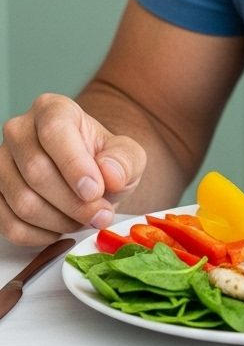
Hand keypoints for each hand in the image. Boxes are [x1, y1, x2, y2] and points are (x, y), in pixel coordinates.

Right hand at [0, 94, 146, 246]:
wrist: (88, 177)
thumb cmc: (103, 161)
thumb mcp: (128, 156)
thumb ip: (125, 160)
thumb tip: (109, 174)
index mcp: (52, 109)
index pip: (53, 131)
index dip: (74, 165)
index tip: (95, 191)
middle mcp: (19, 130)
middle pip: (36, 171)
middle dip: (73, 203)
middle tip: (100, 214)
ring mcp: (1, 162)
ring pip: (22, 202)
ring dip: (59, 221)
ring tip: (82, 218)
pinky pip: (10, 225)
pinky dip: (40, 236)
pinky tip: (60, 228)